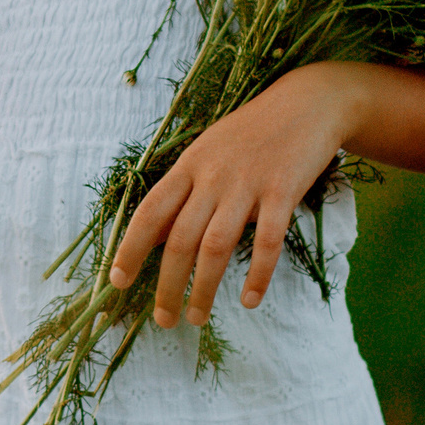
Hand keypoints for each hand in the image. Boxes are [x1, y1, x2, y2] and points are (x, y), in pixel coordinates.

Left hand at [105, 63, 367, 328]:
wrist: (306, 103)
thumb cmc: (251, 133)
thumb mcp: (207, 153)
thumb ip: (183, 192)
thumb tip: (154, 236)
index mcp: (188, 166)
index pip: (149, 212)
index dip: (130, 248)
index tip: (117, 281)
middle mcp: (212, 176)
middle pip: (179, 238)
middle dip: (167, 284)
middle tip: (163, 320)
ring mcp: (248, 183)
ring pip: (216, 245)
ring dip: (203, 287)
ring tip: (196, 318)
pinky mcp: (283, 191)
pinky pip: (267, 241)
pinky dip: (257, 274)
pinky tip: (248, 299)